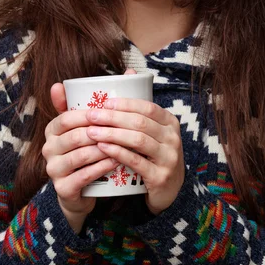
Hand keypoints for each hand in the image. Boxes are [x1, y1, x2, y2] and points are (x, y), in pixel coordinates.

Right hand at [41, 69, 135, 230]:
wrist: (81, 190)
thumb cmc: (88, 150)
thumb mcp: (91, 125)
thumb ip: (105, 100)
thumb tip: (129, 71)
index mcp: (52, 130)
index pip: (67, 117)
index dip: (89, 115)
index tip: (112, 112)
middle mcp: (48, 148)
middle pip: (75, 136)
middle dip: (101, 132)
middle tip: (124, 130)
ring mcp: (53, 169)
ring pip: (81, 155)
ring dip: (105, 149)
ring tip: (125, 145)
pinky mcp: (63, 188)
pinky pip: (84, 175)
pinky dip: (103, 167)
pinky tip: (118, 162)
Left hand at [85, 88, 184, 215]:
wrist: (167, 192)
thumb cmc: (152, 155)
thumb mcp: (151, 131)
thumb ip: (138, 107)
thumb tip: (128, 72)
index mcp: (170, 122)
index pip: (147, 107)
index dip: (124, 103)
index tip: (103, 102)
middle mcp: (173, 138)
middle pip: (140, 122)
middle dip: (113, 118)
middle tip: (91, 116)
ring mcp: (169, 158)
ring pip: (138, 140)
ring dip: (111, 134)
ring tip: (91, 132)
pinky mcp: (160, 177)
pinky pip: (136, 161)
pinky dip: (117, 153)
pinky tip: (102, 148)